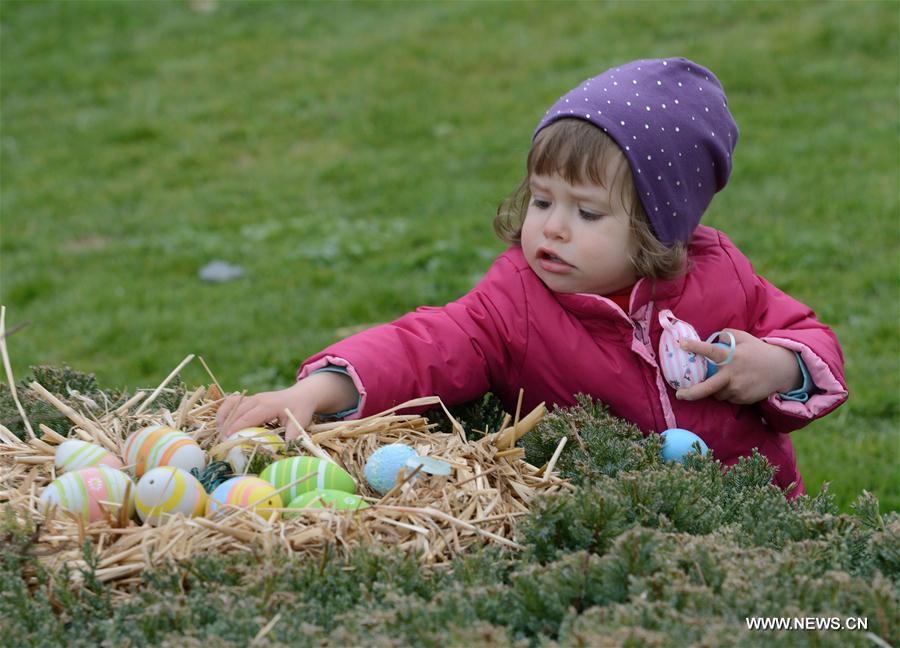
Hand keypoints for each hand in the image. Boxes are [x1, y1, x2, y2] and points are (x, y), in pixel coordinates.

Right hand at [216, 371, 357, 440]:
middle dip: (226, 427)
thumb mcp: (300, 421)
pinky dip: (224, 412)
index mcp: (267, 405)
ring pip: (231, 405)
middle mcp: (257, 399)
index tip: (227, 440)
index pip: (247, 417)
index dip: (236, 428)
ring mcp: (252, 398)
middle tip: (220, 444)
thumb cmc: (301, 409)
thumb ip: (293, 434)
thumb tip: (285, 448)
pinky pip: (232, 402)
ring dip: (222, 418)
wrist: (302, 395)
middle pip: (236, 412)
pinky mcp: (250, 399)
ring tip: (219, 434)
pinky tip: (222, 424)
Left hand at [675, 329, 801, 404]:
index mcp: (732, 356)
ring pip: (716, 393)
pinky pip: (727, 398)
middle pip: (707, 388)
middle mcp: (733, 374)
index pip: (710, 351)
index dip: (695, 347)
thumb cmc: (759, 351)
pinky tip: (735, 385)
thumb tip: (711, 337)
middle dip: (690, 393)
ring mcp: (738, 389)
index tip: (682, 344)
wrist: (782, 369)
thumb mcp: (744, 337)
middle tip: (679, 394)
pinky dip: (726, 393)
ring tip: (723, 380)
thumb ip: (727, 335)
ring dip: (714, 389)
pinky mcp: (743, 399)